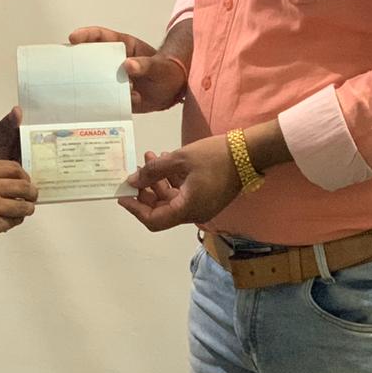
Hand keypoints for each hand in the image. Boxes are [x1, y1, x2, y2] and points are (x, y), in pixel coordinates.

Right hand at [0, 160, 37, 259]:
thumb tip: (14, 181)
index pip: (14, 168)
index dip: (24, 175)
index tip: (25, 181)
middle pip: (23, 185)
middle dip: (31, 192)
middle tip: (32, 197)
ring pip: (23, 205)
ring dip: (26, 208)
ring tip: (23, 210)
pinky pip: (14, 221)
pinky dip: (14, 221)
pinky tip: (8, 221)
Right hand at [69, 26, 186, 112]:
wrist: (174, 91)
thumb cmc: (167, 70)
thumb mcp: (160, 67)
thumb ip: (146, 66)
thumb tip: (128, 65)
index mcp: (123, 47)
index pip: (101, 37)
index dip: (86, 35)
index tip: (73, 39)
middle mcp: (114, 62)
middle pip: (90, 58)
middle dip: (77, 62)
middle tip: (64, 67)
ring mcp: (113, 80)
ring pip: (94, 81)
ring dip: (86, 87)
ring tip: (75, 91)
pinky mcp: (116, 96)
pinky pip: (105, 100)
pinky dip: (100, 104)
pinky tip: (93, 109)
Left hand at [118, 135, 240, 231]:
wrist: (248, 153)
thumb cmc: (214, 156)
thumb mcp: (180, 159)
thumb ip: (153, 171)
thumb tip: (133, 181)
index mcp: (187, 209)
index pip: (153, 220)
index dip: (136, 209)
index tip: (123, 195)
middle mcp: (194, 213)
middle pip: (161, 210)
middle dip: (145, 191)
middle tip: (135, 172)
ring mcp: (202, 206)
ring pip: (171, 199)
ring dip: (158, 181)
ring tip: (149, 157)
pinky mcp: (207, 197)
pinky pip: (183, 194)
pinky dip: (171, 180)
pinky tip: (165, 160)